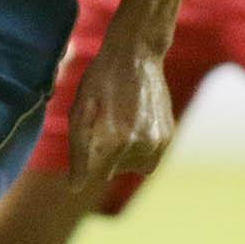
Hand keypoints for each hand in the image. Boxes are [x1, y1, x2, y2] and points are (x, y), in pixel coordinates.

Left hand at [66, 27, 173, 188]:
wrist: (136, 54)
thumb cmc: (101, 81)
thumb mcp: (79, 111)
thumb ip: (78, 153)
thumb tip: (75, 188)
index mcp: (114, 141)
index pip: (95, 174)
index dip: (87, 157)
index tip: (89, 134)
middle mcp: (139, 145)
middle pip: (113, 172)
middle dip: (104, 155)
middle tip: (105, 122)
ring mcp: (158, 141)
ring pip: (134, 168)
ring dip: (124, 156)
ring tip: (120, 124)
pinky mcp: (168, 136)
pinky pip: (150, 160)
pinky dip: (140, 149)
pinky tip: (134, 124)